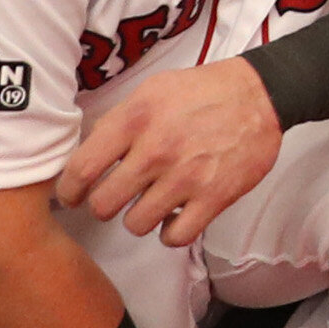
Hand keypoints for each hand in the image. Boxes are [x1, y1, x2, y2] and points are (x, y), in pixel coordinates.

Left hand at [60, 60, 287, 246]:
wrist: (259, 95)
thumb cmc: (202, 92)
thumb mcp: (151, 90)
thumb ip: (118, 121)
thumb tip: (86, 153)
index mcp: (136, 120)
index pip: (82, 169)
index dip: (69, 190)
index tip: (72, 195)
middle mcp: (157, 150)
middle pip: (104, 204)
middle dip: (102, 206)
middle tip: (112, 200)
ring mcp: (186, 177)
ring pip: (136, 225)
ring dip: (138, 218)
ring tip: (148, 205)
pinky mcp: (214, 198)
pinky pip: (175, 237)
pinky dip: (170, 233)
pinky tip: (173, 218)